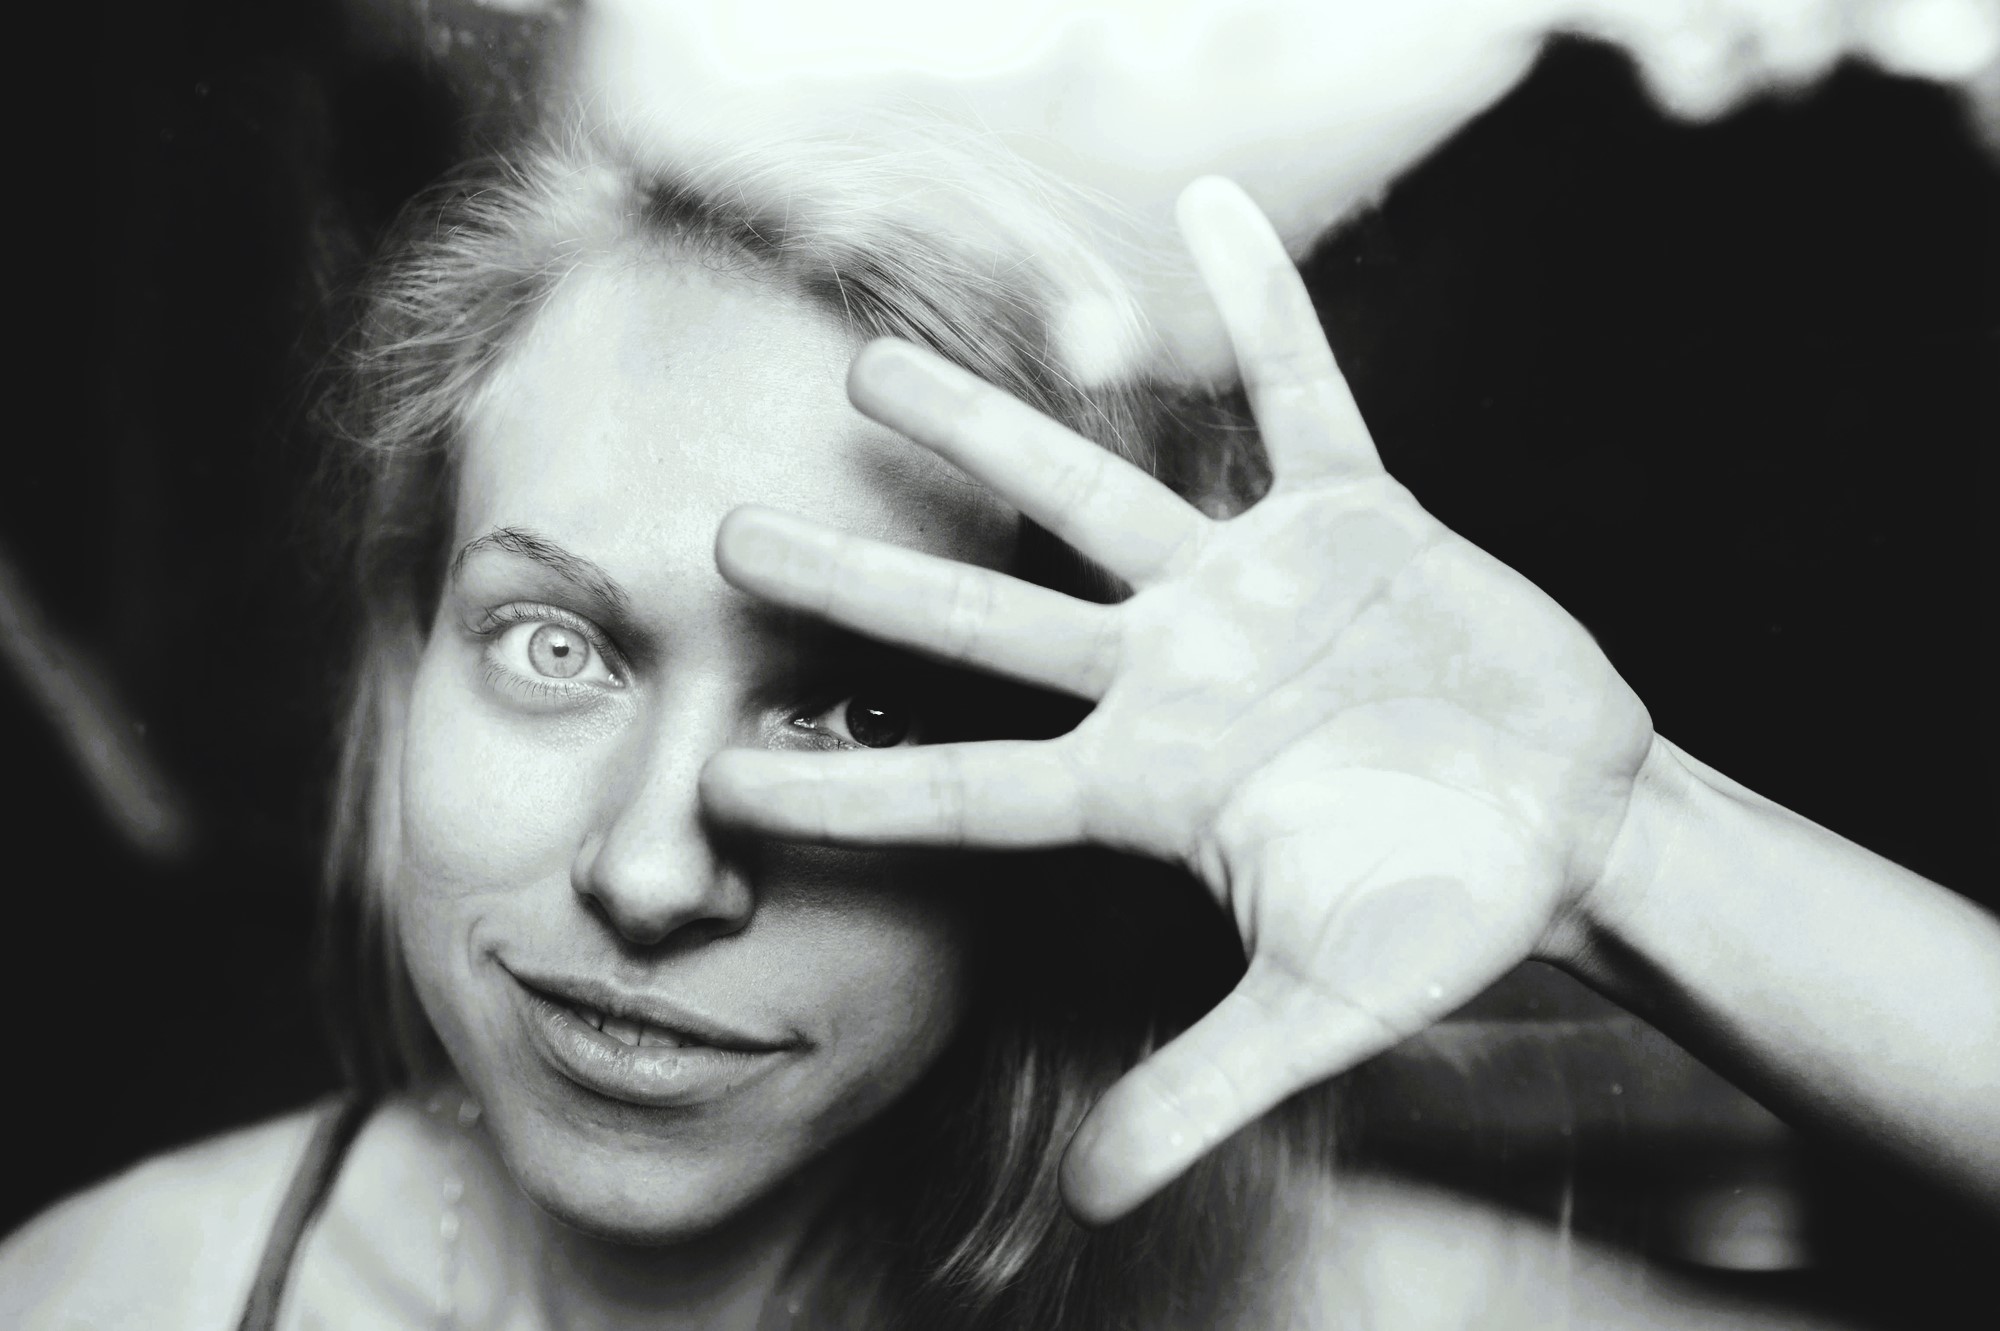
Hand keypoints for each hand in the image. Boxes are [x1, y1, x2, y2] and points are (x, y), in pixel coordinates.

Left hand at [701, 177, 1655, 1223]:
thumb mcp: (1323, 1009)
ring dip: (991, 431)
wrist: (1568, 824)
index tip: (723, 781)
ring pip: (1094, 496)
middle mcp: (1170, 675)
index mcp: (1149, 786)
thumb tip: (1098, 1208)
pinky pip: (1301, 393)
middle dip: (861, 584)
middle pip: (982, 623)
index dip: (850, 790)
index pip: (969, 786)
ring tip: (872, 366)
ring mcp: (1250, 590)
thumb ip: (1205, 1089)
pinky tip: (1211, 212)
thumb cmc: (1442, 913)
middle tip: (725, 541)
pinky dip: (1266, 308)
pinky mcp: (1350, 520)